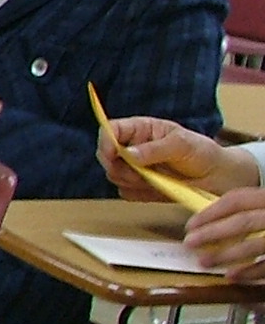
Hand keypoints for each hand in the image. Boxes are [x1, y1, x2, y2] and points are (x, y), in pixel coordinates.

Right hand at [97, 116, 259, 200]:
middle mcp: (132, 147)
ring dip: (132, 181)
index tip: (112, 155)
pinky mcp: (137, 187)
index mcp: (140, 129)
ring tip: (158, 179)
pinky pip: (125, 193)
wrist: (217, 176)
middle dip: (121, 167)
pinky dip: (139, 194)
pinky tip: (158, 188)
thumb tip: (128, 154)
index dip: (106, 141)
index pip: (110, 130)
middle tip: (143, 173)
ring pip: (114, 176)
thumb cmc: (202, 153)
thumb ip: (154, 149)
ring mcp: (133, 168)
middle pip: (106, 156)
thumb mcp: (182, 145)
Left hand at [183, 188, 264, 280]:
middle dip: (213, 233)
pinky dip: (251, 271)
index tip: (191, 225)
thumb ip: (249, 213)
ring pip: (256, 243)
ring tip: (205, 262)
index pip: (238, 199)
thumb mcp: (263, 210)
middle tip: (190, 243)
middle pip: (244, 220)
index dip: (211, 212)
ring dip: (227, 255)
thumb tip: (208, 225)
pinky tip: (234, 276)